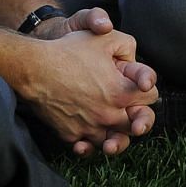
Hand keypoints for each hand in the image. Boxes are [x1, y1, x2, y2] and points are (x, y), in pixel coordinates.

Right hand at [21, 26, 157, 155]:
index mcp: (122, 93)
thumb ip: (128, 47)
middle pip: (138, 125)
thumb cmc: (68, 51)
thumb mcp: (104, 38)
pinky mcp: (72, 135)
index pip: (151, 97)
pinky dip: (89, 144)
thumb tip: (134, 61)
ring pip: (114, 142)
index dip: (146, 88)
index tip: (138, 86)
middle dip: (138, 116)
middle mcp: (109, 115)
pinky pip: (87, 147)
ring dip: (116, 135)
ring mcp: (90, 128)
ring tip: (113, 132)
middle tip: (132, 111)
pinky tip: (89, 139)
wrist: (34, 68)